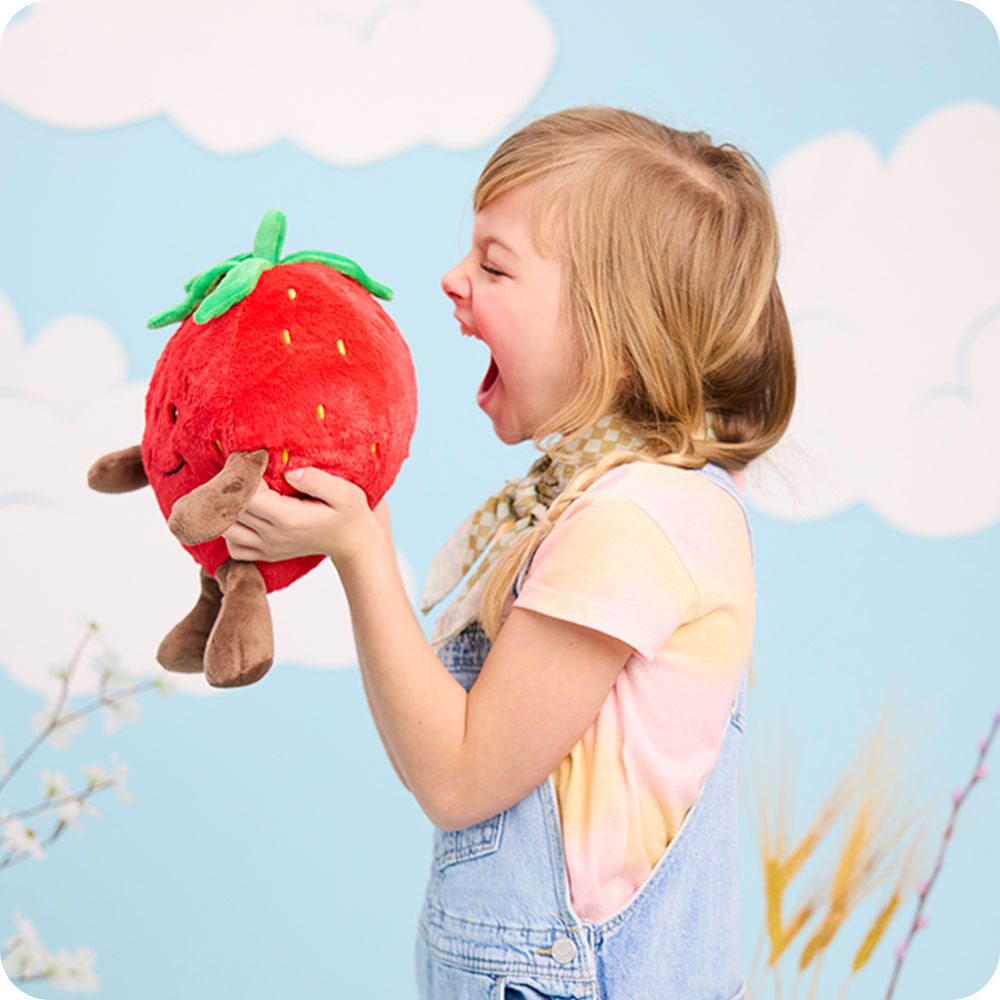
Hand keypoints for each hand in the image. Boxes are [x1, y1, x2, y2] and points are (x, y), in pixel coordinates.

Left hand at [222, 468, 381, 566]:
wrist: (354, 543)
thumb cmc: (350, 513)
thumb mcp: (345, 493)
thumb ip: (318, 481)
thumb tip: (290, 471)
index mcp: (289, 519)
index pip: (248, 496)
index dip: (244, 475)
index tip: (252, 458)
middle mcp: (273, 536)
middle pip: (232, 511)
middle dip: (231, 487)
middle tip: (241, 467)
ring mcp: (268, 548)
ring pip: (226, 530)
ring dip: (225, 508)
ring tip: (240, 490)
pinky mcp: (266, 554)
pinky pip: (234, 547)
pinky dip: (230, 530)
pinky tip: (243, 514)